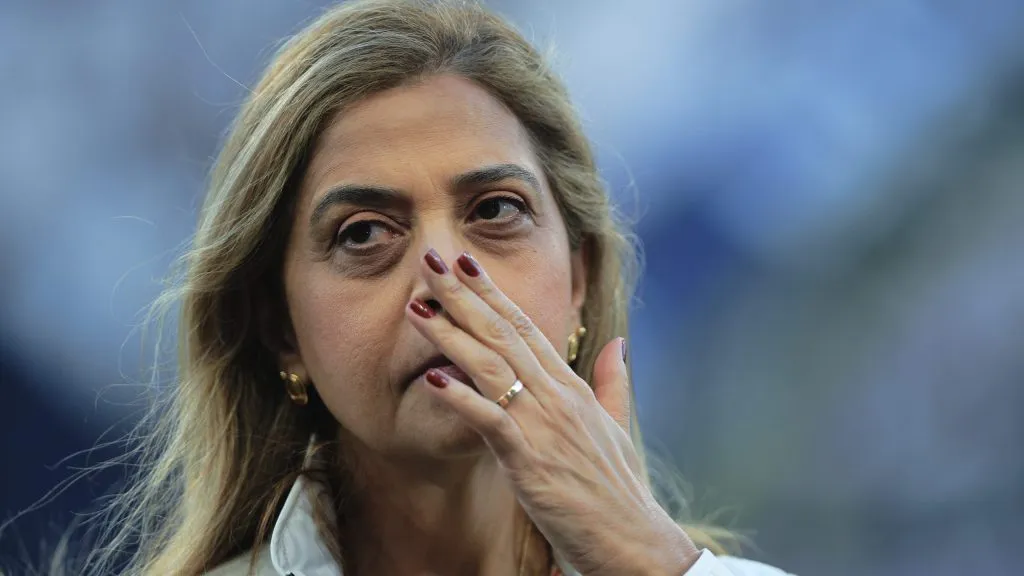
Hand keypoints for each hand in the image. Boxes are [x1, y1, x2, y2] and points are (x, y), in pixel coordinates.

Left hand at [406, 249, 700, 575]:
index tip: (465, 264)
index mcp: (571, 387)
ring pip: (491, 366)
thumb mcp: (617, 426)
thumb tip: (617, 344)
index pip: (527, 327)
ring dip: (450, 334)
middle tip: (430, 260)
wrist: (633, 541)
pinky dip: (461, 398)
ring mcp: (544, 425)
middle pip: (503, 334)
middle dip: (463, 295)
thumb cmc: (618, 489)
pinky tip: (432, 378)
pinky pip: (491, 421)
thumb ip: (612, 382)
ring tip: (417, 306)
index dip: (493, 293)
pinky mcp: (531, 460)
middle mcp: (557, 397)